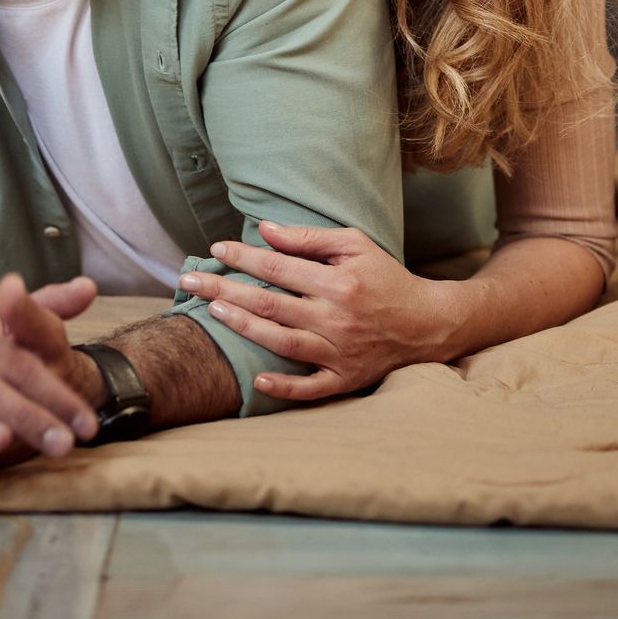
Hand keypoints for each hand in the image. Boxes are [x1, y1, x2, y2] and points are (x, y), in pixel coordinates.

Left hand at [185, 222, 452, 401]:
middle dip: (226, 290)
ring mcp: (340, 351)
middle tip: (190, 280)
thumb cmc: (385, 277)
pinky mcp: (345, 378)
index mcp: (337, 281)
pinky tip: (258, 380)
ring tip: (212, 313)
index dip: (243, 257)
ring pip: (283, 342)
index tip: (216, 248)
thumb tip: (265, 231)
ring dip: (245, 327)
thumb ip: (309, 238)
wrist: (426, 323)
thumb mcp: (354, 244)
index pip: (278, 268)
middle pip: (270, 303)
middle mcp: (336, 317)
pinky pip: (311, 387)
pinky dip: (285, 386)